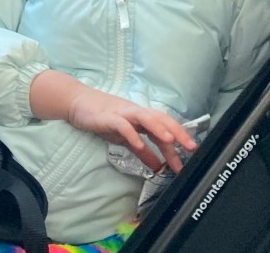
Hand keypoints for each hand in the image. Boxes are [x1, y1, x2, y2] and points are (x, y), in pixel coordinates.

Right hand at [65, 87, 197, 173]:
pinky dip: (131, 134)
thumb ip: (142, 152)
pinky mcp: (108, 117)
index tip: (192, 154)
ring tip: (170, 141)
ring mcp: (123, 113)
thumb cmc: (103, 118)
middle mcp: (136, 113)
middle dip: (177, 132)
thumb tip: (158, 167)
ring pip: (145, 117)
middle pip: (161, 119)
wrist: (77, 102)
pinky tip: (138, 144)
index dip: (180, 139)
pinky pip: (122, 125)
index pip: (165, 127)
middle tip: (191, 148)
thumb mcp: (125, 138)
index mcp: (142, 117)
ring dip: (159, 128)